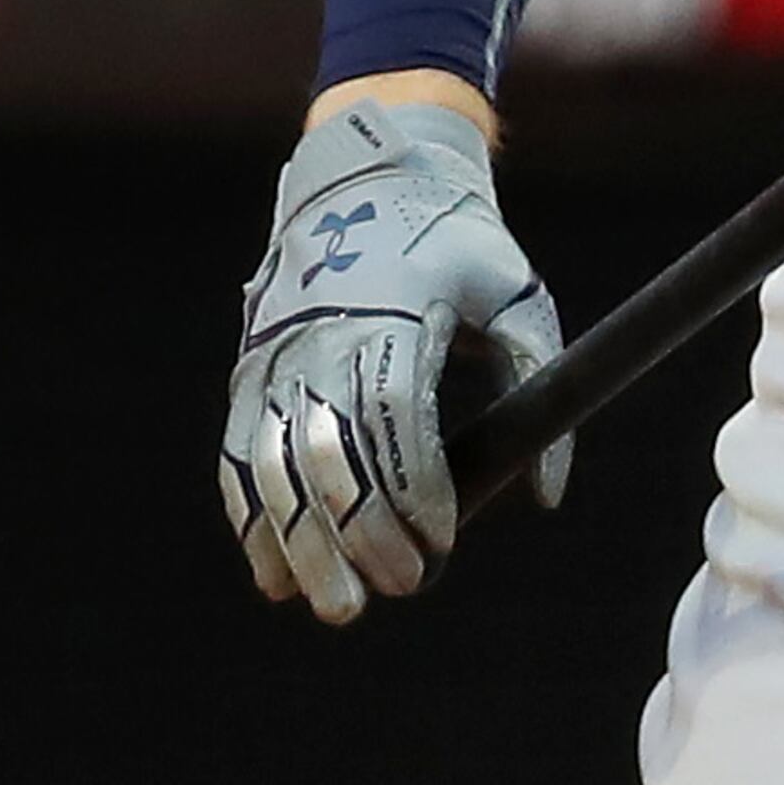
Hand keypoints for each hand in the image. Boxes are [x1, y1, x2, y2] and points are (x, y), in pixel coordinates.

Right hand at [220, 93, 566, 624]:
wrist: (360, 178)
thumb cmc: (455, 246)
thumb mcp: (516, 295)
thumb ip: (537, 384)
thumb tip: (546, 495)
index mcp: (391, 309)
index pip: (395, 414)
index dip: (414, 486)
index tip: (442, 541)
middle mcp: (320, 335)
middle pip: (328, 451)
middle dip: (362, 531)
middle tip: (404, 587)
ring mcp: (273, 356)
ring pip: (273, 464)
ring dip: (302, 544)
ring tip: (337, 606)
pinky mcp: (247, 373)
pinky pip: (237, 457)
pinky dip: (253, 522)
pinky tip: (276, 577)